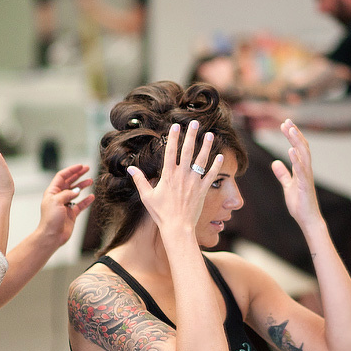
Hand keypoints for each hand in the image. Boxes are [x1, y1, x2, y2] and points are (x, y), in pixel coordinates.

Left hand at [37, 164, 94, 246]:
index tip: (80, 166)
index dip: (71, 170)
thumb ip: (67, 194)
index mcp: (52, 192)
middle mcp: (59, 197)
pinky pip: (80, 204)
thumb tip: (76, 190)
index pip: (62, 176)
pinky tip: (92, 196)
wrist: (52, 236)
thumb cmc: (50, 219)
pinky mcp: (71, 213)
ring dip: (83, 185)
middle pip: (69, 182)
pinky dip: (86, 200)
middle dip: (78, 175)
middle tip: (87, 169)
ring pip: (76, 192)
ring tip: (91, 181)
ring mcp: (65, 205)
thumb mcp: (57, 202)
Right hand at [128, 120, 223, 234]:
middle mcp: (182, 175)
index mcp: (168, 175)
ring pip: (202, 160)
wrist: (177, 227)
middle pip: (188, 151)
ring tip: (209, 135)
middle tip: (194, 123)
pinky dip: (216, 166)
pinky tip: (220, 156)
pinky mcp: (202, 190)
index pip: (171, 152)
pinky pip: (211, 175)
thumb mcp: (147, 196)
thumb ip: (139, 180)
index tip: (176, 126)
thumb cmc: (161, 213)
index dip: (173, 138)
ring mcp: (194, 182)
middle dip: (191, 135)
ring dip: (206, 146)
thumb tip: (130, 168)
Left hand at [271, 119, 321, 229]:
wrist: (308, 220)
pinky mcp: (305, 186)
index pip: (298, 148)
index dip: (292, 135)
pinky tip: (291, 150)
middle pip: (302, 147)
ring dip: (296, 141)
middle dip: (294, 133)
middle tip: (286, 121)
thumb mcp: (288, 186)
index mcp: (301, 169)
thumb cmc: (300, 204)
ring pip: (304, 155)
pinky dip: (297, 159)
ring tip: (290, 129)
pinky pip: (302, 170)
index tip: (285, 124)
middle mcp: (306, 170)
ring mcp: (307, 177)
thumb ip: (283, 174)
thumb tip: (275, 162)